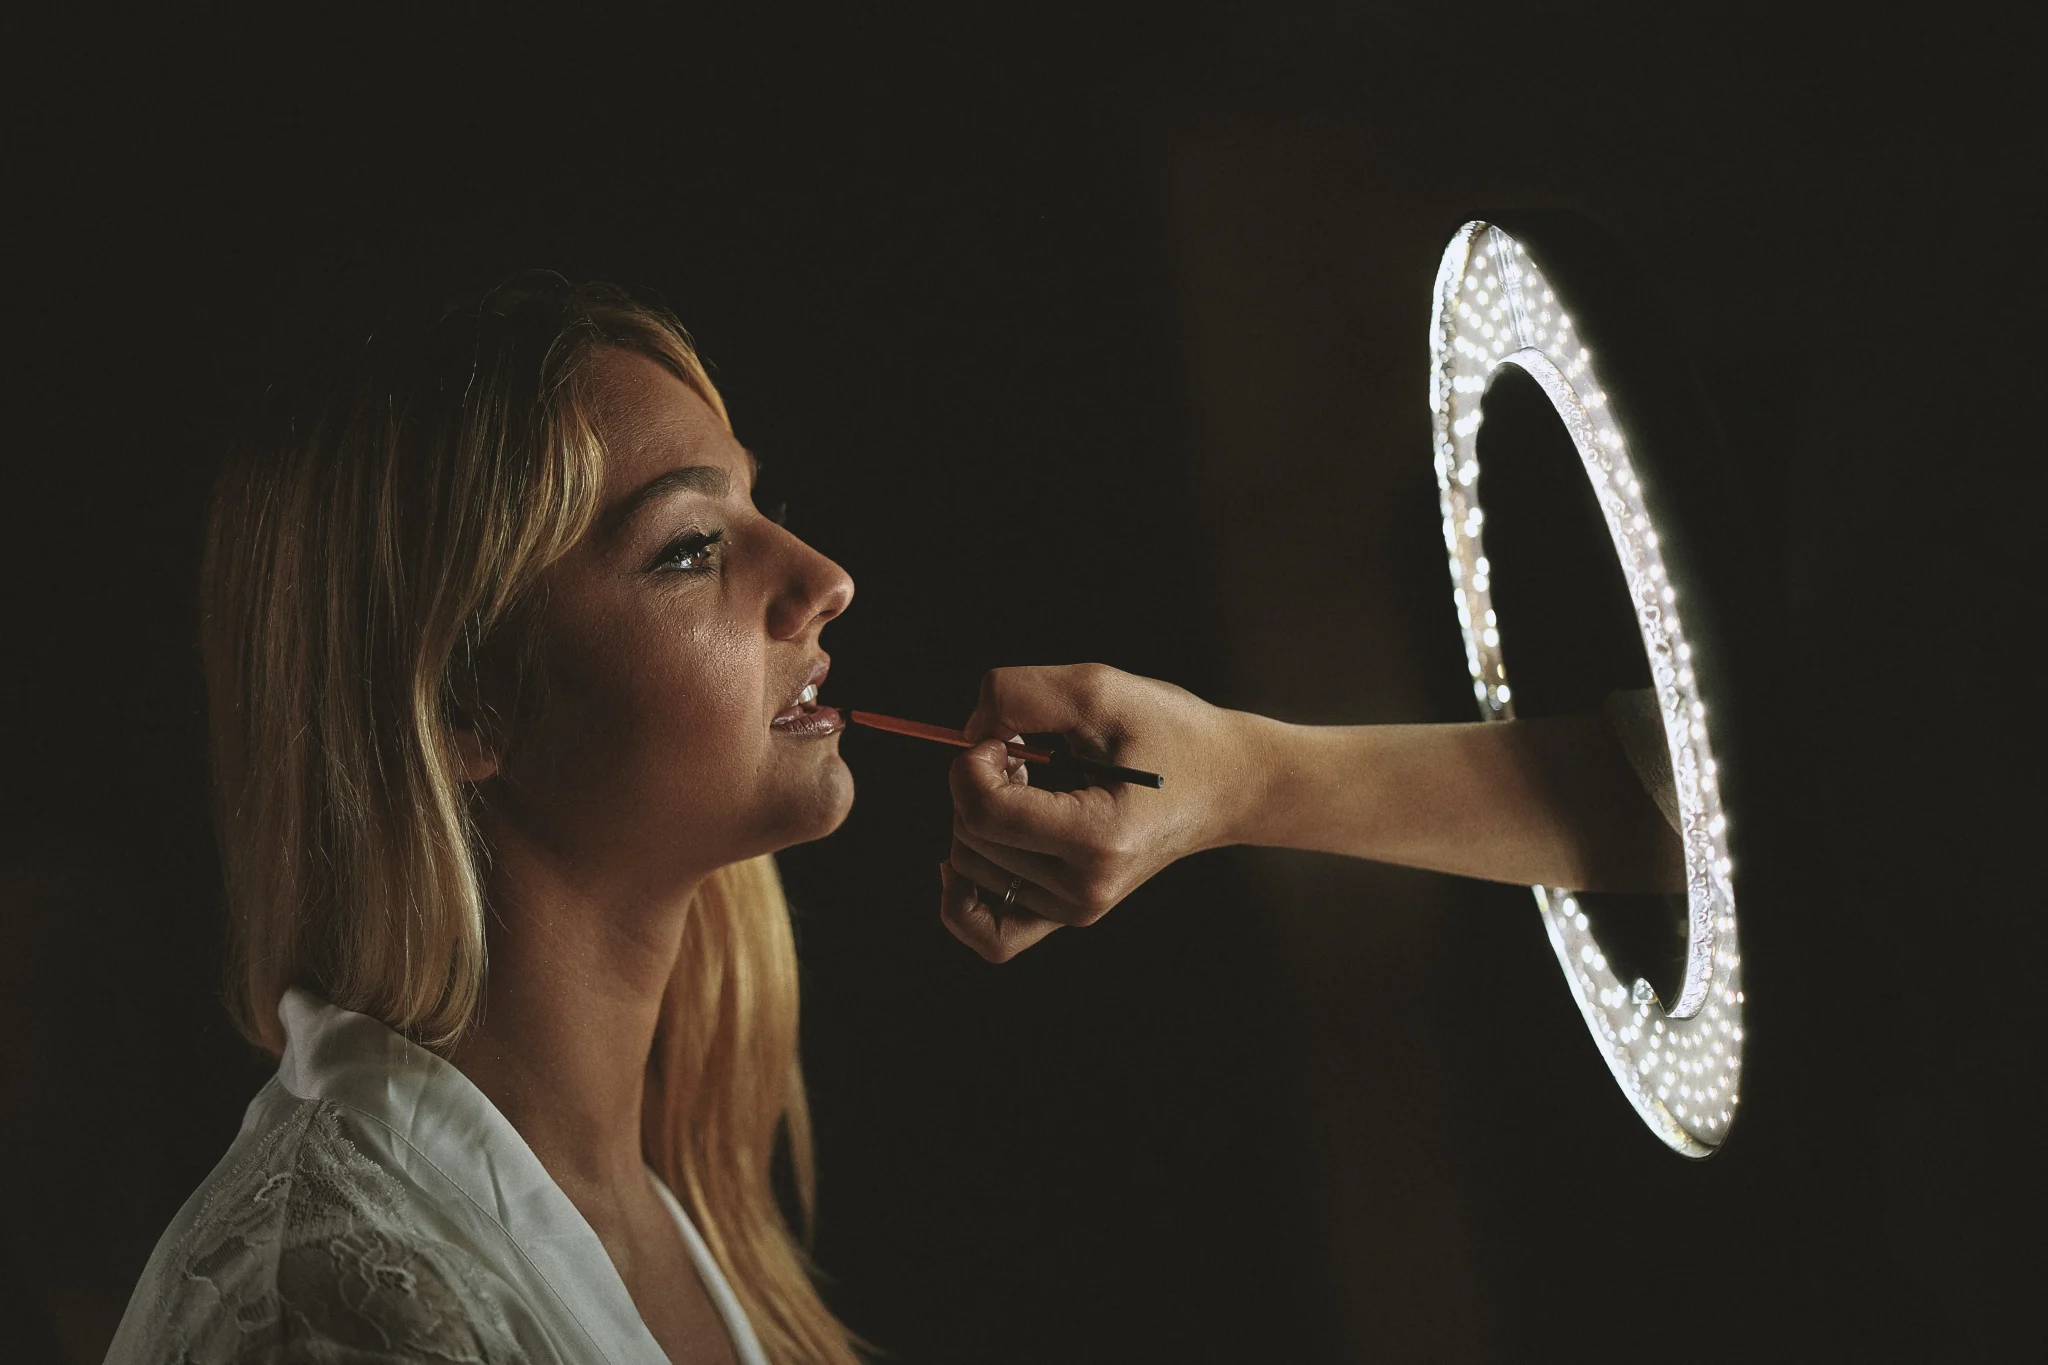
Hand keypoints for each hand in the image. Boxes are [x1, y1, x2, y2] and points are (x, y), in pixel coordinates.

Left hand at [937, 664, 1262, 960]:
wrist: (1226, 782)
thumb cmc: (1170, 732)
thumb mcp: (1098, 688)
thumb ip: (1017, 695)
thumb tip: (966, 736)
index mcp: (1098, 838)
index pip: (984, 812)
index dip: (971, 763)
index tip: (1004, 737)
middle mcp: (1086, 889)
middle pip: (970, 838)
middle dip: (975, 783)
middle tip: (1022, 754)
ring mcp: (1077, 909)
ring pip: (969, 869)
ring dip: (975, 818)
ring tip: (1025, 788)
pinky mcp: (1070, 914)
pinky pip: (989, 932)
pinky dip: (960, 896)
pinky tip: (970, 850)